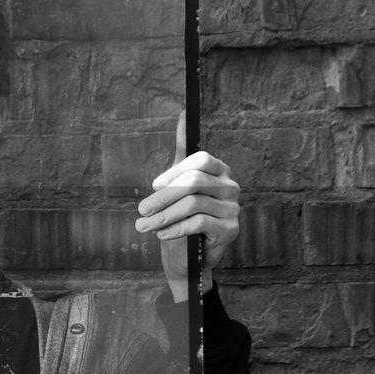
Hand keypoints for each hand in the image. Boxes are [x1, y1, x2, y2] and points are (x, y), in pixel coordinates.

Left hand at [135, 111, 240, 300]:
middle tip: (141, 210)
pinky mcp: (230, 230)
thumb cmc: (181, 218)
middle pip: (194, 182)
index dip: (175, 171)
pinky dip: (174, 228)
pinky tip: (161, 234)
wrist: (189, 260)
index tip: (154, 185)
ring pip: (193, 204)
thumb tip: (184, 114)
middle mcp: (230, 187)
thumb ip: (181, 154)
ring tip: (143, 226)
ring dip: (162, 216)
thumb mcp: (178, 186)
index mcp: (219, 172)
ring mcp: (233, 209)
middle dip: (162, 196)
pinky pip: (198, 223)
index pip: (201, 159)